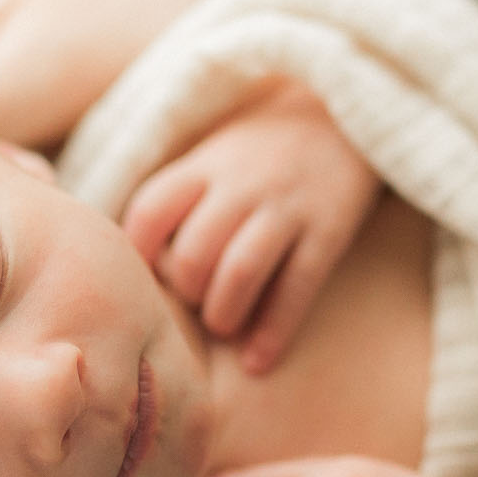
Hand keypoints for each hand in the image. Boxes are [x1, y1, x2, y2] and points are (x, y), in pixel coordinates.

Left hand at [122, 79, 380, 373]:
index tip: (149, 274)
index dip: (142, 254)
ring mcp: (286, 207)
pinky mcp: (328, 230)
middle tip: (195, 302)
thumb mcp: (214, 153)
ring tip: (223, 324)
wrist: (344, 115)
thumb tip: (134, 261)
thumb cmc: (263, 149)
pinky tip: (258, 360)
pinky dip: (274, 332)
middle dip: (188, 292)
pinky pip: (296, 288)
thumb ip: (178, 196)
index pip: (151, 210)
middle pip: (194, 251)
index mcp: (204, 165)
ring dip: (223, 314)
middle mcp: (241, 184)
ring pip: (240, 272)